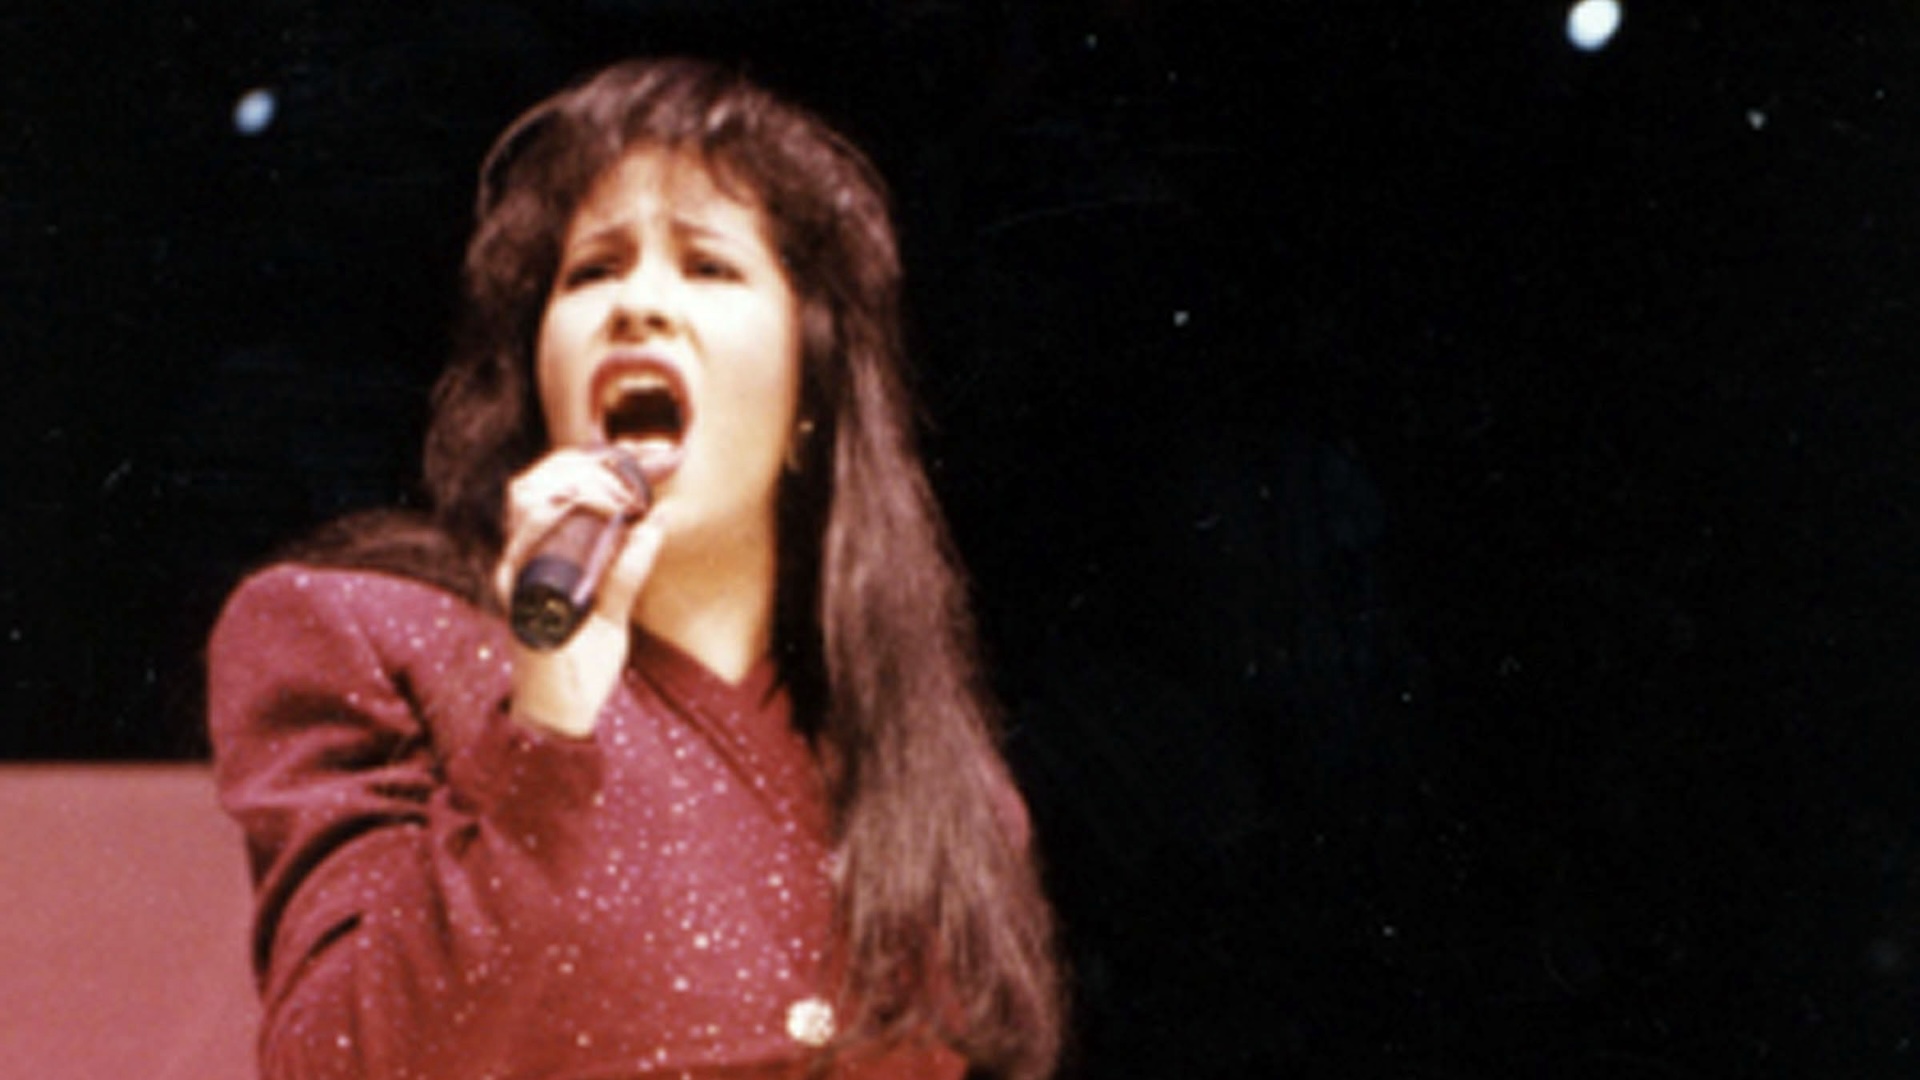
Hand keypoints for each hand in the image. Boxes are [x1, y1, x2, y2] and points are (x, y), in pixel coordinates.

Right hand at [495, 448, 666, 736]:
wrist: (562, 718)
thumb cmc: (583, 664)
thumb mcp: (616, 609)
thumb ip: (631, 565)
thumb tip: (659, 518)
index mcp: (539, 556)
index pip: (552, 487)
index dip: (594, 461)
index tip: (644, 455)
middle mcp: (520, 558)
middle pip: (533, 481)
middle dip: (585, 463)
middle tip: (634, 474)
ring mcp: (516, 575)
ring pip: (527, 499)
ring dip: (579, 485)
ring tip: (623, 497)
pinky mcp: (520, 597)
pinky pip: (531, 544)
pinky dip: (566, 520)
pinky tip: (607, 517)